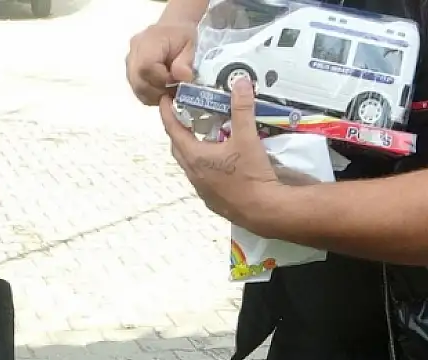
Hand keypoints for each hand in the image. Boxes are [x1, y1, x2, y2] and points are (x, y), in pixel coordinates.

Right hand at [125, 21, 195, 105]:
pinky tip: (163, 88)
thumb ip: (186, 61)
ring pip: (138, 90)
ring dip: (157, 95)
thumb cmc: (181, 35)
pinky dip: (153, 95)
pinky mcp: (131, 73)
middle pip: (139, 83)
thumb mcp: (190, 44)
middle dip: (160, 91)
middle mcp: (134, 52)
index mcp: (147, 42)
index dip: (162, 80)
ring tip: (171, 87)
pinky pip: (139, 91)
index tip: (176, 80)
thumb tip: (182, 77)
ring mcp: (130, 63)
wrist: (172, 28)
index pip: (145, 68)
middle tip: (175, 87)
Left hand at [160, 77, 281, 229]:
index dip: (167, 112)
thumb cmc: (251, 174)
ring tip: (201, 136)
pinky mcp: (212, 200)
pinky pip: (201, 178)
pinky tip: (216, 162)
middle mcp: (193, 173)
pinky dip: (202, 165)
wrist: (263, 210)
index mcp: (195, 156)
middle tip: (183, 115)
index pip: (173, 129)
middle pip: (177, 147)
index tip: (164, 99)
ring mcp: (201, 189)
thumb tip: (240, 81)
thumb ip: (242, 108)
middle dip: (177, 130)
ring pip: (189, 164)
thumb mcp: (247, 137)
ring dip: (190, 149)